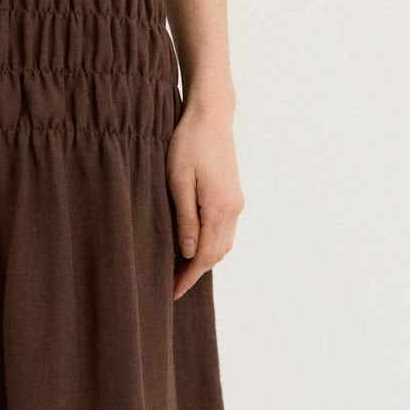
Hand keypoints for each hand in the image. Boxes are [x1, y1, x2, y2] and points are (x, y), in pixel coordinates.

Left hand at [166, 102, 242, 300]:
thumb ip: (185, 219)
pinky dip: (212, 245)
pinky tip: (196, 247)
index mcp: (219, 208)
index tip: (173, 293)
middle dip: (196, 273)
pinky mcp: (234, 196)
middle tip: (173, 287)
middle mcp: (233, 209)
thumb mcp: (178, 182)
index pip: (204, 255)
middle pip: (217, 254)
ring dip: (205, 261)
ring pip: (224, 244)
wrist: (211, 117)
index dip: (188, 276)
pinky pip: (225, 231)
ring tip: (181, 271)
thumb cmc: (188, 144)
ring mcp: (237, 203)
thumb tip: (189, 253)